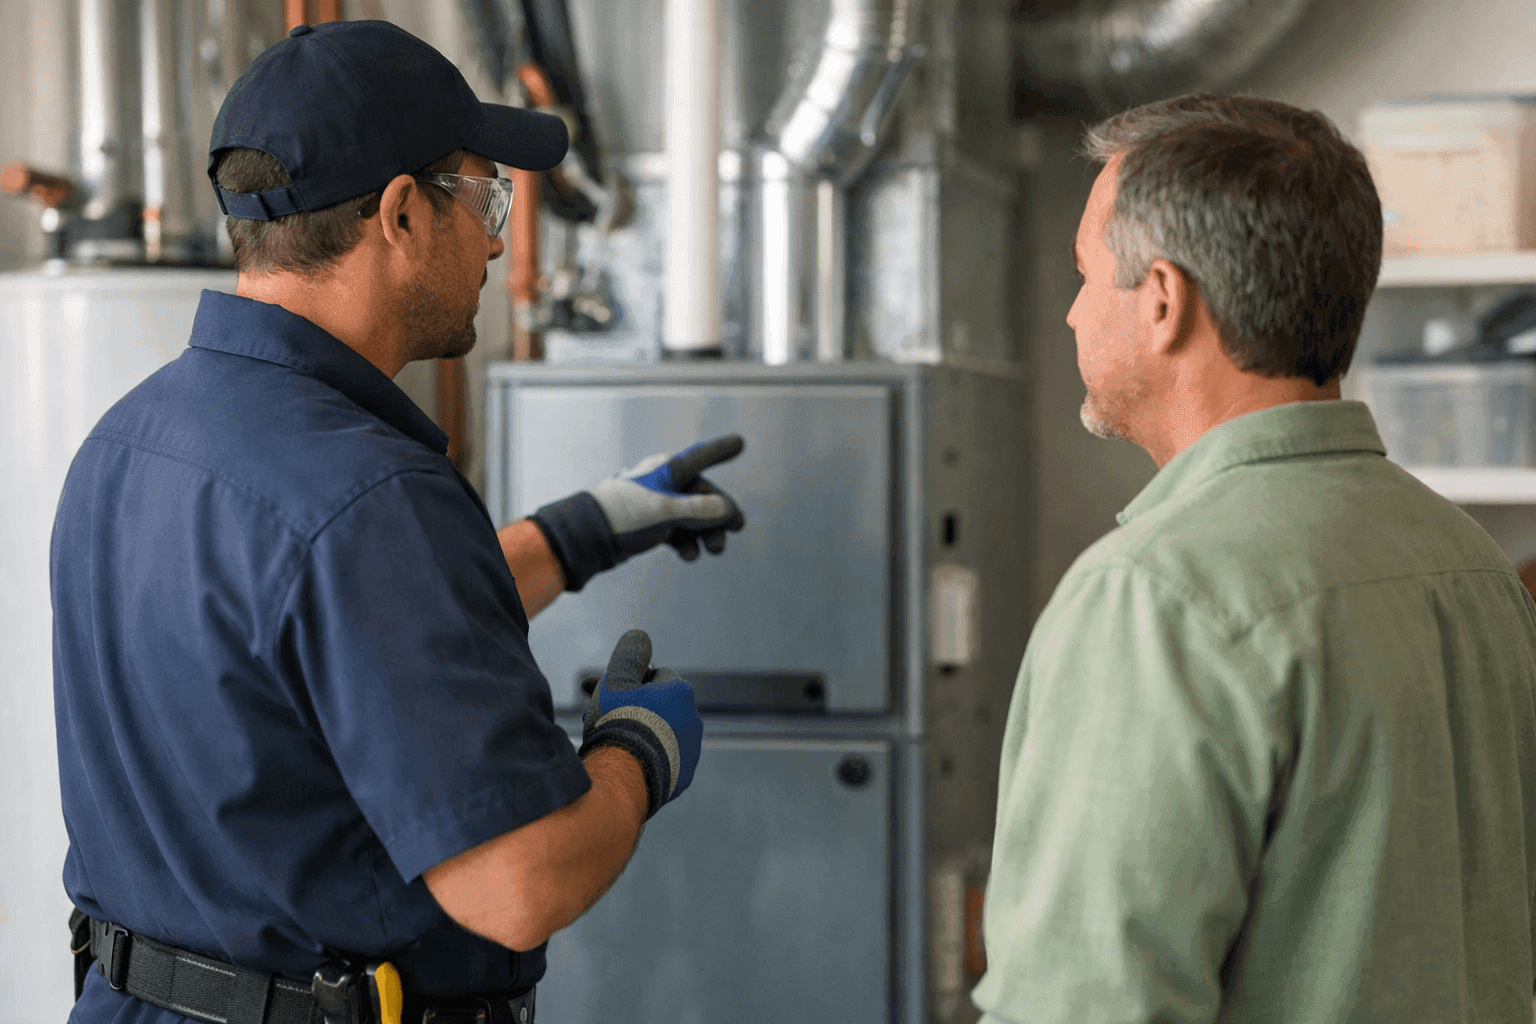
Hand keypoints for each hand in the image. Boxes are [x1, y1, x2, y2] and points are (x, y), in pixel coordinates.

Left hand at [528, 435, 746, 590]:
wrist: (588, 537)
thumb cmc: (624, 515)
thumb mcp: (666, 511)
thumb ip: (699, 509)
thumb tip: (725, 509)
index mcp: (667, 469)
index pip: (702, 457)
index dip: (721, 450)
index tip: (739, 443)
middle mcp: (663, 482)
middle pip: (702, 494)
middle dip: (719, 514)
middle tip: (735, 531)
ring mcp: (655, 503)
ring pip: (691, 516)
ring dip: (705, 533)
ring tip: (713, 550)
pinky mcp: (648, 524)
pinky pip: (676, 530)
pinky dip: (685, 542)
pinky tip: (689, 555)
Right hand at [579, 629, 702, 817]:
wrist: (626, 776)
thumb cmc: (619, 723)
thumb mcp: (617, 681)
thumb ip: (629, 656)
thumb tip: (639, 636)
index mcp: (681, 692)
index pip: (655, 676)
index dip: (630, 682)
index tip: (610, 692)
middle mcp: (693, 719)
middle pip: (659, 706)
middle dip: (636, 708)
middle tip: (606, 717)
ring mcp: (691, 750)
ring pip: (663, 733)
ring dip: (643, 733)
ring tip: (615, 741)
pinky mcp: (685, 776)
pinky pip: (664, 760)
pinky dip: (649, 757)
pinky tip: (627, 761)